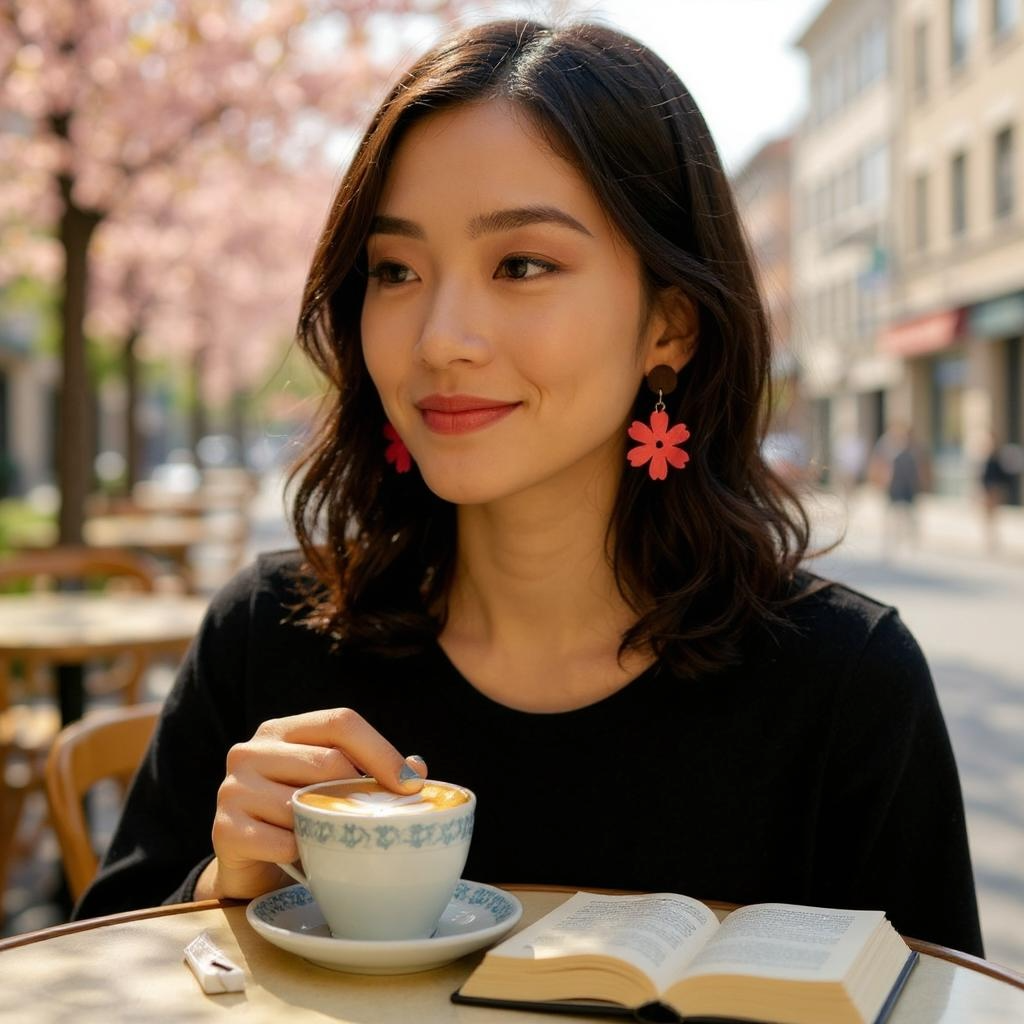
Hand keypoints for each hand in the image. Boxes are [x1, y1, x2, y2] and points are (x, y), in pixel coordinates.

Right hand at [196, 708, 427, 899]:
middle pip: (327, 761)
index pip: (340, 721)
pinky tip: (301, 855)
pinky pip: (281, 842)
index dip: (381, 750)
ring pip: (302, 804)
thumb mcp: (331, 785)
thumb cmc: (299, 816)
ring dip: (325, 828)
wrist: (250, 864)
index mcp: (282, 730)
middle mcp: (251, 750)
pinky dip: (301, 852)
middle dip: (357, 793)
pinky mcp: (224, 829)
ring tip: (331, 839)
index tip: (410, 784)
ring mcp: (233, 788)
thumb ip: (371, 772)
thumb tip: (417, 771)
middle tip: (374, 819)